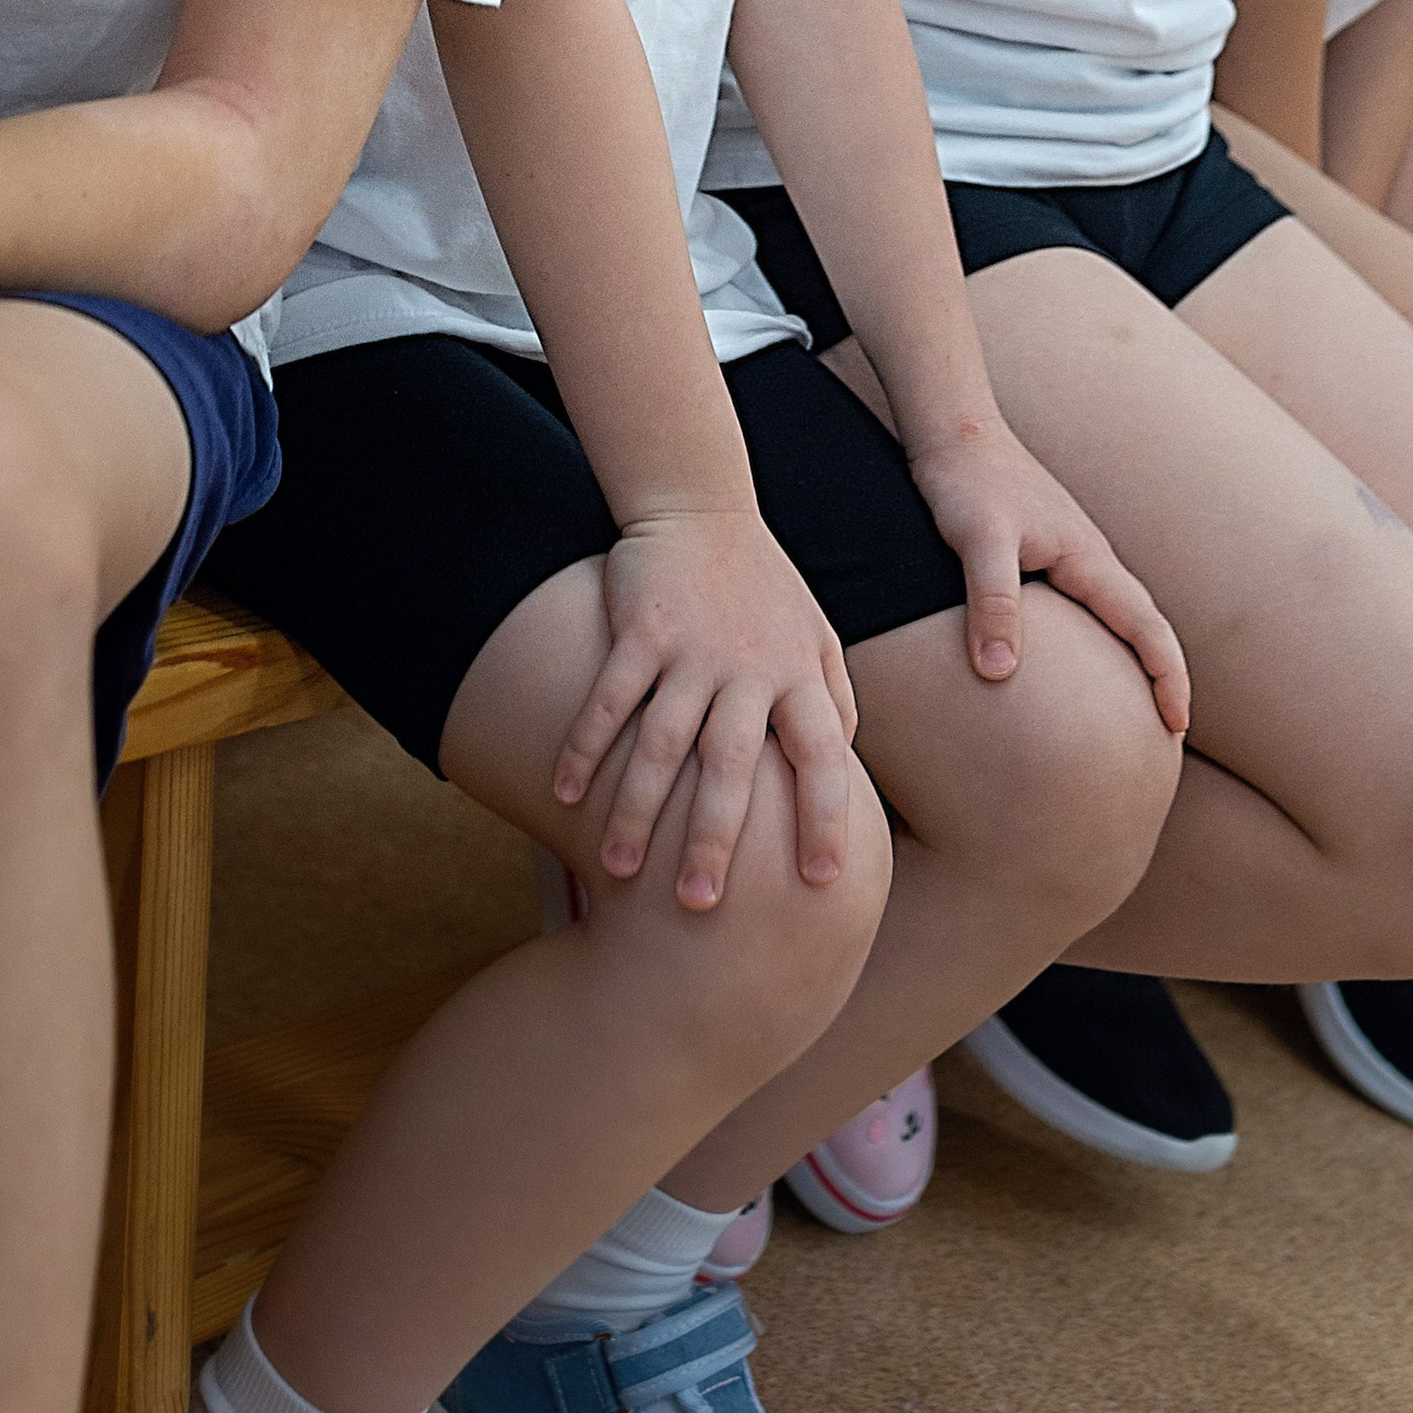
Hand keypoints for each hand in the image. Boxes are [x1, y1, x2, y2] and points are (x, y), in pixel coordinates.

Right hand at [551, 506, 859, 910]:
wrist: (701, 507)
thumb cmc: (764, 588)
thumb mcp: (816, 636)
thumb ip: (834, 700)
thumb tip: (847, 767)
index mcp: (801, 674)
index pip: (826, 755)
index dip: (827, 816)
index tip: (823, 879)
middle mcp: (751, 667)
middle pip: (733, 766)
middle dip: (715, 838)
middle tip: (699, 905)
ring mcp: (693, 649)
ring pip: (663, 743)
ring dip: (637, 810)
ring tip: (619, 872)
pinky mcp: (642, 630)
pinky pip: (610, 699)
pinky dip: (586, 747)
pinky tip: (566, 795)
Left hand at [903, 410, 1189, 733]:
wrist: (952, 428)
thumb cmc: (966, 480)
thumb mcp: (978, 540)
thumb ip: (992, 601)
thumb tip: (999, 674)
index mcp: (1087, 558)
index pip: (1146, 627)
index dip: (1169, 677)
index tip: (1178, 726)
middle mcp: (1089, 556)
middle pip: (1144, 622)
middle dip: (1165, 674)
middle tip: (1172, 730)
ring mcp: (1070, 552)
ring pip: (1118, 612)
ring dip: (1137, 656)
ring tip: (1136, 704)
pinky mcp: (1046, 549)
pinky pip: (1089, 604)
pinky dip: (1102, 637)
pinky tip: (1077, 656)